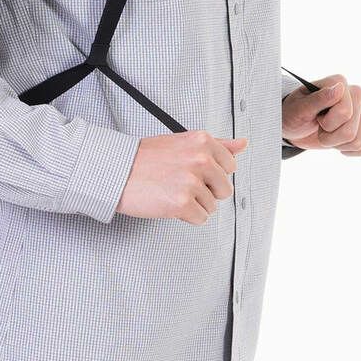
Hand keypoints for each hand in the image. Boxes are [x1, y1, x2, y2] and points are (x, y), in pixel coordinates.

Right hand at [115, 130, 247, 223]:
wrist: (116, 171)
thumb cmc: (146, 158)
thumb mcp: (184, 142)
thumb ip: (217, 144)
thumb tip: (243, 144)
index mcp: (203, 141)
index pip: (230, 166)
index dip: (212, 173)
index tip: (192, 171)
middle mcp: (201, 159)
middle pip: (225, 189)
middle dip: (206, 191)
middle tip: (180, 183)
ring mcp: (191, 182)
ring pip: (212, 206)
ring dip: (194, 204)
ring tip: (171, 191)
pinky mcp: (182, 204)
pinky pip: (200, 219)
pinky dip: (186, 216)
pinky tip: (169, 202)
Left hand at [283, 75, 360, 154]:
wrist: (294, 126)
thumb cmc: (293, 113)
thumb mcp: (299, 108)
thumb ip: (319, 98)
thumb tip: (339, 88)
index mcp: (339, 82)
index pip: (345, 112)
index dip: (327, 123)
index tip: (315, 116)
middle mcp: (354, 94)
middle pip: (351, 131)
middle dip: (330, 136)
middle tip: (318, 127)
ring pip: (358, 142)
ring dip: (336, 144)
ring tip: (325, 133)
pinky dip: (347, 150)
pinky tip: (337, 141)